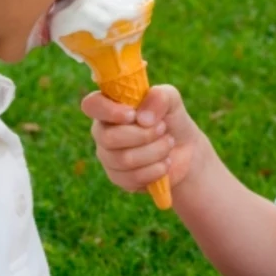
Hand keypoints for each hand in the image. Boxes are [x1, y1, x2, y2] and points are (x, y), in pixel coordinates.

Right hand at [81, 84, 206, 193]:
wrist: (184, 150)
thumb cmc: (171, 118)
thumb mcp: (171, 99)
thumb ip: (159, 97)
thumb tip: (142, 119)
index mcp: (109, 106)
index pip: (91, 105)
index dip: (108, 111)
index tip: (132, 115)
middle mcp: (102, 131)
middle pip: (108, 138)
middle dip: (144, 135)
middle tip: (162, 128)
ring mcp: (108, 156)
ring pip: (124, 159)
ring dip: (155, 151)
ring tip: (168, 143)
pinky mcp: (118, 178)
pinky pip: (132, 178)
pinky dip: (156, 169)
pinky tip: (165, 162)